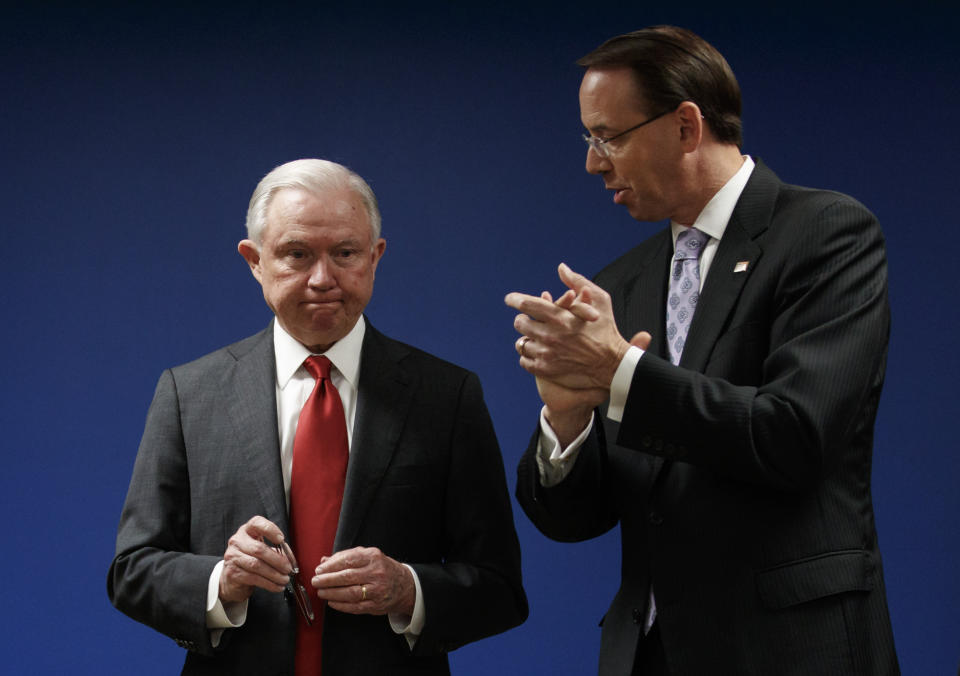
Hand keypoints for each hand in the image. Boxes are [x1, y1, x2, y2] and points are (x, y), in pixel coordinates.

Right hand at [219, 516, 293, 603]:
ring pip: (256, 565)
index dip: (270, 530)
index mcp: (247, 530)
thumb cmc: (252, 559)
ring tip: (284, 579)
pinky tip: (277, 586)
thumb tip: (290, 559)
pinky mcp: (232, 573)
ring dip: (274, 574)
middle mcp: (237, 541)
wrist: (232, 578)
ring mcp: (233, 557)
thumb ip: (277, 549)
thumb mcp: (263, 549)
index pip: (256, 523)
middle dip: (278, 560)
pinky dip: (268, 583)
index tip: (281, 539)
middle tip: (288, 568)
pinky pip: (253, 578)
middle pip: (259, 549)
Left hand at [312, 547, 414, 616]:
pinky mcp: (376, 605)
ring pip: (350, 593)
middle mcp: (376, 573)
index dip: (331, 566)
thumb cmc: (382, 569)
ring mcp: (377, 590)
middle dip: (328, 580)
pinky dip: (341, 605)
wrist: (404, 585)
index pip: (348, 560)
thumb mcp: (368, 557)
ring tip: (321, 592)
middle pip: (347, 576)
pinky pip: (355, 607)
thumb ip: (346, 557)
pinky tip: (332, 602)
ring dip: (332, 593)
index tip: (319, 570)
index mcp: (373, 557)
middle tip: (316, 581)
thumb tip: (324, 561)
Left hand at [506, 263, 629, 390]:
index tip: (510, 299)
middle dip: (524, 319)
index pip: (527, 304)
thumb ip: (577, 282)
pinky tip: (538, 351)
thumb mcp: (600, 300)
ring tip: (536, 336)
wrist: (613, 364)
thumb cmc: (607, 330)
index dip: (515, 299)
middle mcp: (550, 336)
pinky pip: (524, 360)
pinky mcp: (546, 369)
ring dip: (527, 338)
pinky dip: (528, 355)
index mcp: (560, 317)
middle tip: (530, 320)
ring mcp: (547, 354)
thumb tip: (561, 268)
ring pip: (521, 342)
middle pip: (520, 323)